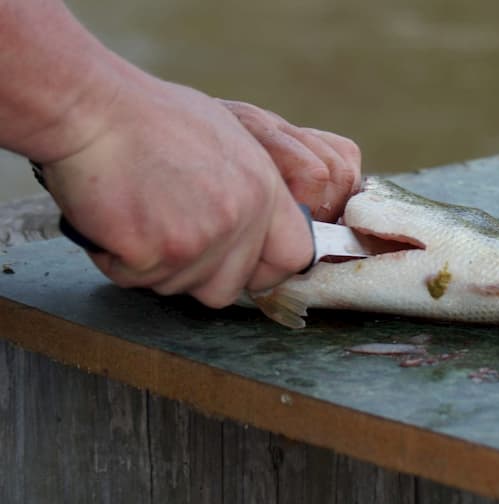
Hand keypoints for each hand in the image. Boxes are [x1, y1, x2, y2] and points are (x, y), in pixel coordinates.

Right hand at [39, 77, 357, 307]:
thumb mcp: (228, 138)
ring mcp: (200, 238)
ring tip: (137, 213)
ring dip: (153, 264)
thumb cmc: (150, 118)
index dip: (266, 270)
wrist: (93, 108)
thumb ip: (253, 188)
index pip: (294, 256)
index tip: (242, 267)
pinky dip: (118, 260)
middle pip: (228, 288)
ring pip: (179, 287)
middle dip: (196, 274)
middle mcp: (241, 216)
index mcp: (264, 189)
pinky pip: (136, 279)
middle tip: (167, 237)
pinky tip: (114, 220)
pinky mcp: (156, 253)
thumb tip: (260, 224)